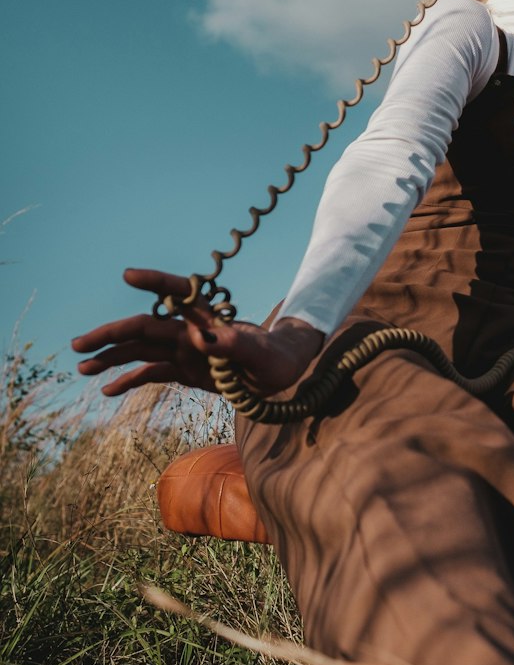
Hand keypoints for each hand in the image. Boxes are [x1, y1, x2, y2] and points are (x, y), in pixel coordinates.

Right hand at [72, 268, 323, 398]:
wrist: (284, 370)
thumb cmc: (278, 358)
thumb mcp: (264, 356)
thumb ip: (238, 345)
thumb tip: (206, 337)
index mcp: (208, 320)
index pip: (179, 294)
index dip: (155, 283)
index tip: (129, 275)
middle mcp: (190, 332)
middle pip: (144, 327)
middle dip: (111, 333)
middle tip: (78, 344)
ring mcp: (185, 351)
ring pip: (141, 350)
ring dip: (112, 357)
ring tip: (82, 366)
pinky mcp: (187, 370)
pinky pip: (153, 373)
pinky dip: (130, 380)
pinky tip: (107, 389)